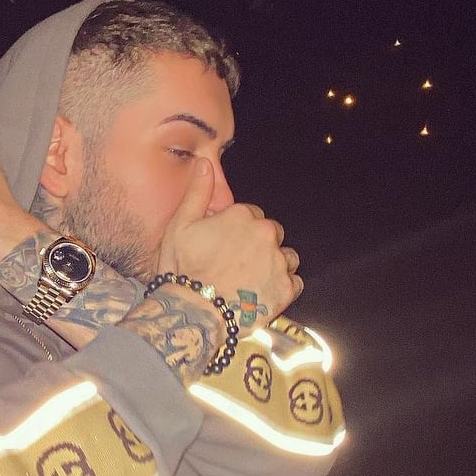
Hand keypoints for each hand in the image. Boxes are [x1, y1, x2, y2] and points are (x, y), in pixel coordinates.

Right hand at [157, 158, 302, 326]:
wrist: (193, 312)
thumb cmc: (183, 269)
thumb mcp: (180, 225)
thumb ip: (197, 192)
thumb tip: (205, 163)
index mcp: (243, 216)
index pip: (252, 215)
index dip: (238, 231)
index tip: (226, 246)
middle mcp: (266, 234)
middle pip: (272, 234)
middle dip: (259, 246)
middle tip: (238, 265)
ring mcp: (279, 262)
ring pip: (287, 257)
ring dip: (275, 265)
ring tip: (253, 280)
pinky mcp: (286, 289)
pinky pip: (295, 283)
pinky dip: (283, 287)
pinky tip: (264, 294)